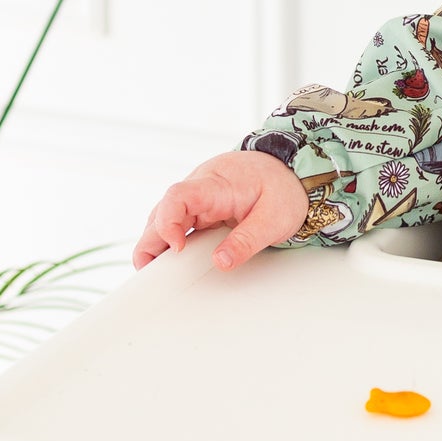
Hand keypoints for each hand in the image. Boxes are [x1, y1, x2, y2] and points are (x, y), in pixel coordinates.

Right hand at [133, 149, 308, 271]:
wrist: (293, 169)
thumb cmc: (284, 188)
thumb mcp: (275, 219)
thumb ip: (247, 241)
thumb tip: (220, 263)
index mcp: (217, 183)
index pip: (178, 196)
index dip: (168, 223)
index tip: (177, 248)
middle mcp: (201, 187)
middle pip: (162, 210)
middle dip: (151, 241)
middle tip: (148, 271)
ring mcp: (199, 197)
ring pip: (165, 217)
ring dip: (157, 242)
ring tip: (155, 271)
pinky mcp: (201, 207)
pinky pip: (178, 222)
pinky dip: (170, 239)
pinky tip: (170, 259)